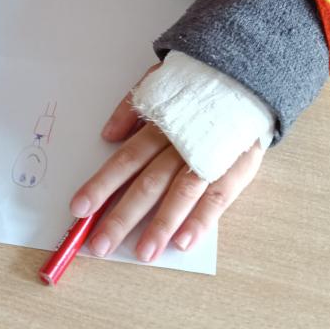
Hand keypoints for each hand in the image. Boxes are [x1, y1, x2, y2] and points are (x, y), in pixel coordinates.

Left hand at [69, 72, 264, 261]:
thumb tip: (107, 135)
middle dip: (122, 216)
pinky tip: (184, 242)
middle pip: (148, 183)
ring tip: (143, 253)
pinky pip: (218, 197)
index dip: (102, 184)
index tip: (79, 209)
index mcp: (161, 124)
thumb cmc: (199, 84)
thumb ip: (133, 107)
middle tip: (101, 244)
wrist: (250, 75)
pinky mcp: (237, 166)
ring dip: (161, 225)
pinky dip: (201, 220)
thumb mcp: (161, 81)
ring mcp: (210, 156)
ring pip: (181, 193)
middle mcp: (182, 143)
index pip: (126, 159)